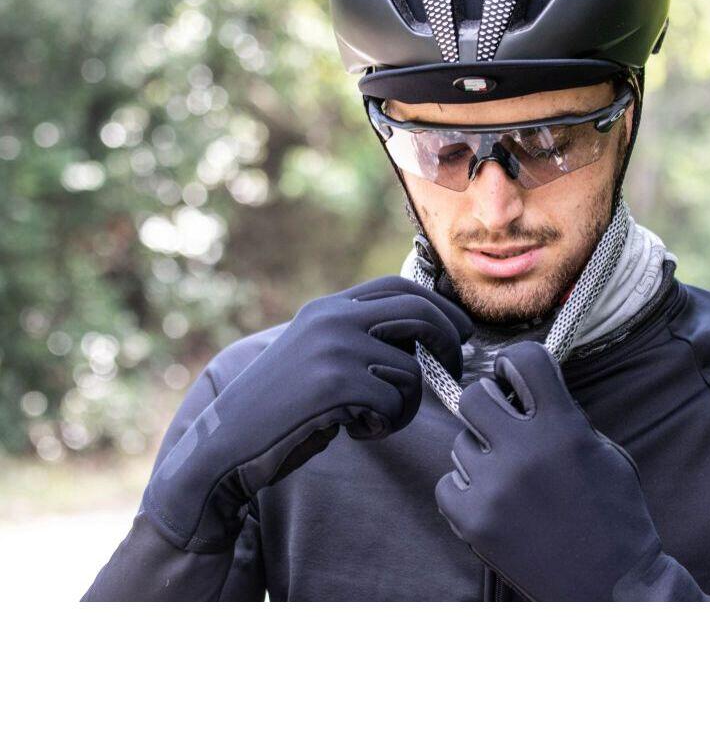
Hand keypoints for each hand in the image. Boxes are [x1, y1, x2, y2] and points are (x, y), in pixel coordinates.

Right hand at [144, 276, 471, 551]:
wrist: (227, 443)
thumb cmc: (282, 408)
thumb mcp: (317, 354)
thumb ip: (358, 336)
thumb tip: (424, 334)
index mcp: (328, 308)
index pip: (398, 288)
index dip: (439, 307)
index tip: (460, 331)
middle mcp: (332, 319)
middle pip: (418, 314)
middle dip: (447, 342)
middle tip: (453, 371)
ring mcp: (334, 348)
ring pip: (410, 369)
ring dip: (407, 403)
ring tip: (374, 419)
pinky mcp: (335, 384)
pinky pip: (394, 402)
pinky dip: (385, 424)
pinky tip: (356, 431)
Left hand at [436, 341, 706, 600]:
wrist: (612, 587)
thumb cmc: (616, 517)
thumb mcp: (605, 452)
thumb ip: (564, 416)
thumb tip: (522, 390)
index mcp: (563, 428)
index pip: (523, 358)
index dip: (516, 364)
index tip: (515, 377)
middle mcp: (525, 452)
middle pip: (474, 396)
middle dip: (490, 407)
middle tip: (505, 427)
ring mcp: (495, 488)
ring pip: (460, 443)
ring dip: (480, 454)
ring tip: (510, 479)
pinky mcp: (474, 521)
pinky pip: (446, 484)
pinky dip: (465, 491)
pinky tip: (493, 502)